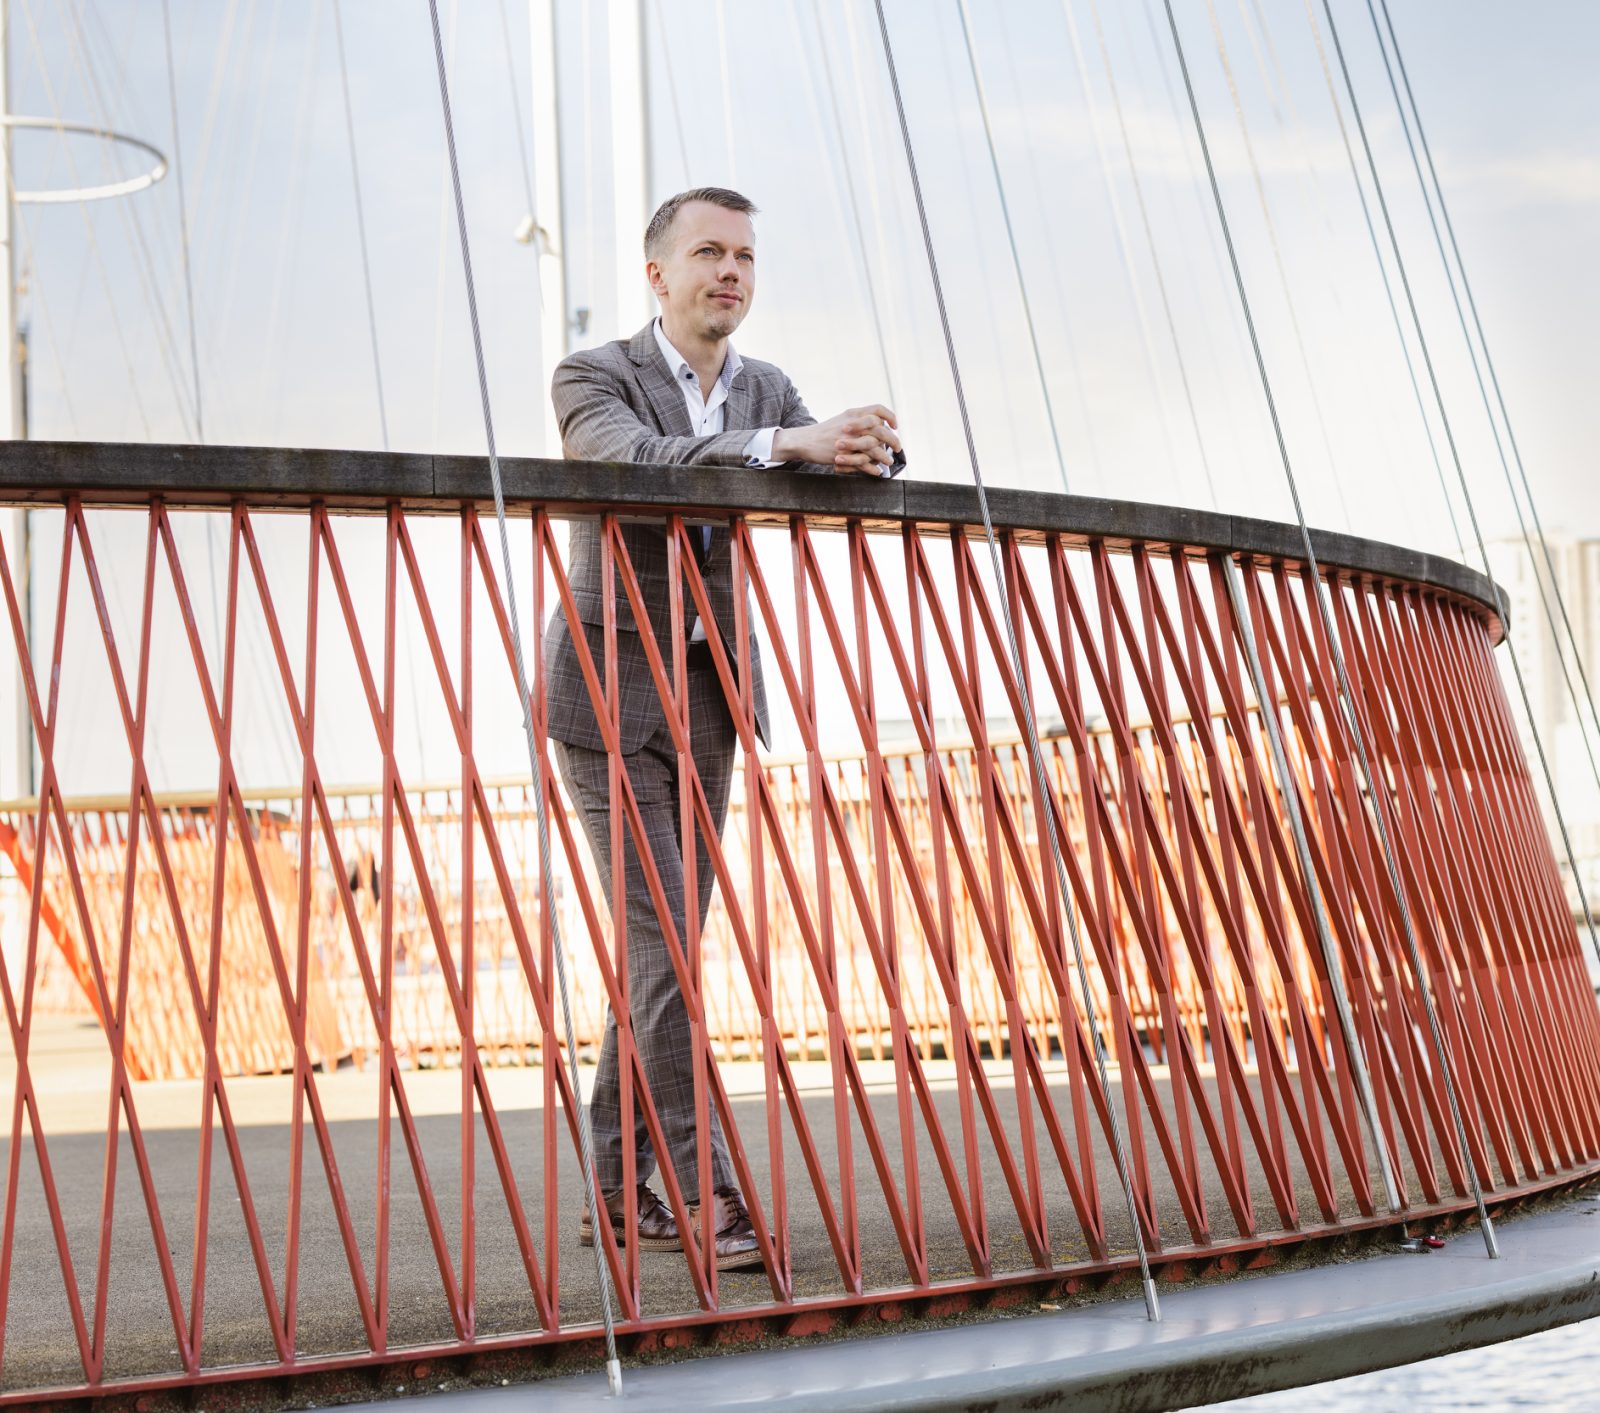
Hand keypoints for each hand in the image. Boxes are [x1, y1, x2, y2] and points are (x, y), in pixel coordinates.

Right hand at [774, 405, 901, 474]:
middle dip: (893, 440)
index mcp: (853, 414)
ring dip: (884, 456)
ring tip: (889, 462)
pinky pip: (862, 463)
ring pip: (873, 448)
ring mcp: (848, 440)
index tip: (895, 426)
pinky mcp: (843, 455)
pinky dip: (872, 469)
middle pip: (880, 430)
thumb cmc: (826, 432)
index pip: (878, 409)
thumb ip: (860, 420)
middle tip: (898, 448)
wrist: (805, 440)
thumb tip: (881, 425)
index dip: (890, 416)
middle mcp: (852, 425)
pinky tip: (877, 472)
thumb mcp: (843, 419)